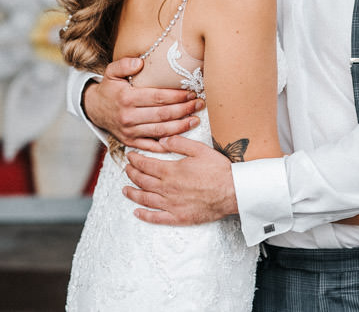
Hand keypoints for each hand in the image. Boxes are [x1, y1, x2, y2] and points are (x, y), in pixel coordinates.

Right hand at [84, 57, 204, 151]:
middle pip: (162, 114)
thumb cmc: (109, 89)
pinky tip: (180, 140)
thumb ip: (124, 64)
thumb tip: (140, 62)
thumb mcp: (111, 71)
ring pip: (160, 131)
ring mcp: (129, 131)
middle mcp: (128, 116)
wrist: (94, 109)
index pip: (158, 97)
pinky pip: (151, 146)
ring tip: (195, 120)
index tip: (191, 93)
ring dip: (180, 127)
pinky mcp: (130, 141)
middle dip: (184, 110)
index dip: (176, 96)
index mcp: (126, 98)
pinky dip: (166, 145)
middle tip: (199, 104)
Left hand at [123, 135, 237, 224]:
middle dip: (131, 174)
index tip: (130, 156)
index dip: (135, 160)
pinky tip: (137, 212)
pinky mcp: (178, 217)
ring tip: (125, 190)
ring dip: (132, 194)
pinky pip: (156, 218)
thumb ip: (179, 143)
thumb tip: (162, 141)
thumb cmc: (219, 171)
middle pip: (142, 181)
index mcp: (171, 171)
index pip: (146, 164)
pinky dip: (144, 215)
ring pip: (145, 199)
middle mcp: (167, 188)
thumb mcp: (199, 149)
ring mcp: (171, 204)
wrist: (233, 191)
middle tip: (127, 169)